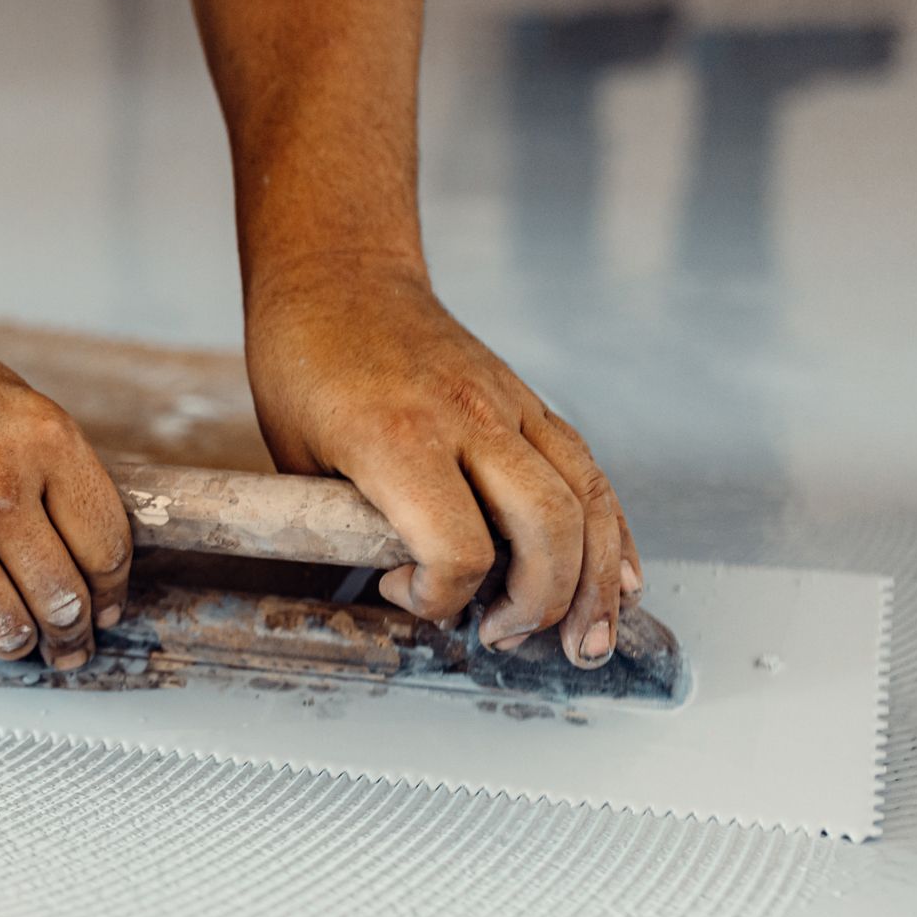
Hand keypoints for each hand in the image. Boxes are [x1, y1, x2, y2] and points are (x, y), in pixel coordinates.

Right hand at [0, 308, 130, 670]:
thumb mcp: (12, 405)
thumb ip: (55, 473)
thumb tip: (94, 558)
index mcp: (43, 438)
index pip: (106, 544)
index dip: (113, 588)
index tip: (108, 605)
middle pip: (64, 596)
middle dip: (74, 632)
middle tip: (72, 643)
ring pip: (10, 629)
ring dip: (22, 644)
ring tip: (21, 639)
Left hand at [245, 258, 641, 667]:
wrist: (338, 275)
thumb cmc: (304, 367)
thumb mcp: (298, 458)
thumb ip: (349, 526)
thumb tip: (396, 591)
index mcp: (397, 437)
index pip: (458, 547)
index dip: (438, 595)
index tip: (400, 590)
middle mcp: (467, 417)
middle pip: (547, 527)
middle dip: (538, 602)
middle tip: (504, 637)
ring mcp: (508, 404)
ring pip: (586, 499)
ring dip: (597, 582)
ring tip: (587, 641)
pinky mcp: (528, 400)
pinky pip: (586, 471)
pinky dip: (611, 530)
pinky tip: (618, 579)